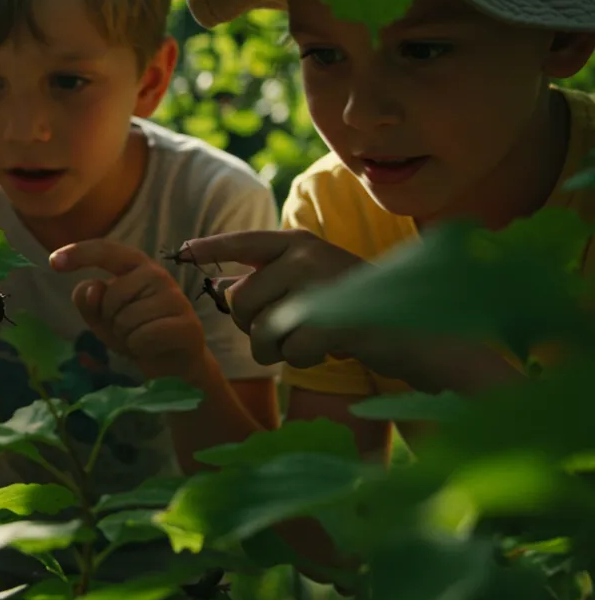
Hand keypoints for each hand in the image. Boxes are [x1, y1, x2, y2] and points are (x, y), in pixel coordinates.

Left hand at [50, 240, 207, 380]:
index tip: (52, 262)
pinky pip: (143, 337)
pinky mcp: (186, 324)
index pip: (106, 251)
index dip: (79, 254)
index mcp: (135, 266)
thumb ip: (89, 302)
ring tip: (141, 338)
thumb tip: (93, 288)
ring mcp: (175, 298)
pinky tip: (152, 347)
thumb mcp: (102, 319)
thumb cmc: (136, 333)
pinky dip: (140, 348)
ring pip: (126, 319)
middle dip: (111, 320)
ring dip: (126, 337)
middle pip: (111, 296)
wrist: (173, 363)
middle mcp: (157, 275)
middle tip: (129, 329)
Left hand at [180, 229, 363, 367]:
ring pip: (260, 330)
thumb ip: (268, 283)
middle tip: (289, 331)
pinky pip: (290, 350)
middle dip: (253, 327)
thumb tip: (219, 289)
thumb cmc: (357, 309)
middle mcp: (304, 254)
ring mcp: (318, 282)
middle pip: (240, 301)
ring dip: (279, 349)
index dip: (209, 248)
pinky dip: (305, 358)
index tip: (180, 252)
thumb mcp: (310, 286)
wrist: (418, 329)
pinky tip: (332, 347)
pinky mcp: (331, 316)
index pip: (242, 243)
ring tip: (312, 340)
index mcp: (298, 242)